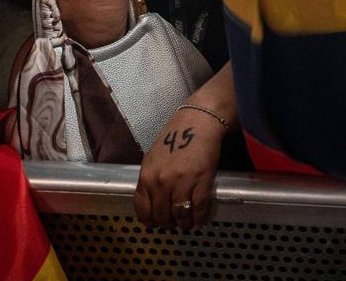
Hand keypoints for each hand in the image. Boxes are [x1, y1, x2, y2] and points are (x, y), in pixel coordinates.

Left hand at [134, 108, 224, 229]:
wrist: (198, 121)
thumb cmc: (175, 136)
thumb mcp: (153, 158)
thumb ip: (151, 179)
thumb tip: (153, 200)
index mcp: (146, 177)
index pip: (143, 209)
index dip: (150, 221)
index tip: (155, 224)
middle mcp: (161, 183)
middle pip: (162, 215)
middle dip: (168, 223)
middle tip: (174, 224)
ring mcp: (182, 183)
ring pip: (180, 214)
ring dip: (184, 223)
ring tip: (187, 224)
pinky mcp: (202, 181)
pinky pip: (199, 207)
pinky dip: (199, 218)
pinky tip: (200, 221)